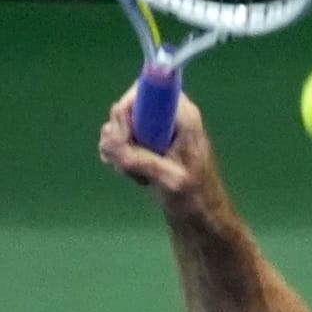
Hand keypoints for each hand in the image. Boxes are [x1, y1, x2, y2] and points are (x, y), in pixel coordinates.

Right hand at [96, 86, 220, 211]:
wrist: (203, 220)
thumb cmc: (195, 200)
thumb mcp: (168, 179)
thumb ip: (138, 158)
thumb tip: (107, 140)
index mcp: (182, 115)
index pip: (143, 90)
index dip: (127, 111)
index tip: (125, 139)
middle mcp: (169, 115)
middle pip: (127, 108)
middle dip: (120, 136)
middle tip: (130, 163)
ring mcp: (159, 129)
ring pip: (121, 127)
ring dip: (120, 152)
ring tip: (138, 175)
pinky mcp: (151, 143)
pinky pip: (123, 141)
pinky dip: (122, 159)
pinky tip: (136, 178)